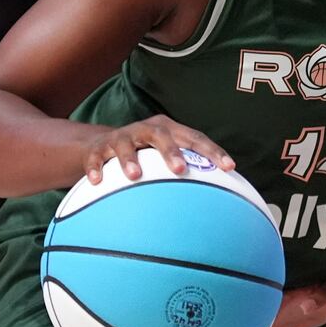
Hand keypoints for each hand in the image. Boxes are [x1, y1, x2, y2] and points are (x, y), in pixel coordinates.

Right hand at [81, 114, 235, 183]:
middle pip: (161, 135)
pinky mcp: (98, 149)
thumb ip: (188, 168)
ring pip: (125, 144)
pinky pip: (96, 157)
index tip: (229, 167)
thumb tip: (220, 196)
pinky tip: (97, 181)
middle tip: (181, 170)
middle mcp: (145, 130)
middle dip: (171, 152)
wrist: (103, 144)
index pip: (194, 137)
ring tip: (135, 176)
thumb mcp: (165, 155)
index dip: (212, 151)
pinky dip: (96, 168)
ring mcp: (121, 138)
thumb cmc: (146, 155)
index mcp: (168, 130)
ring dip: (130, 159)